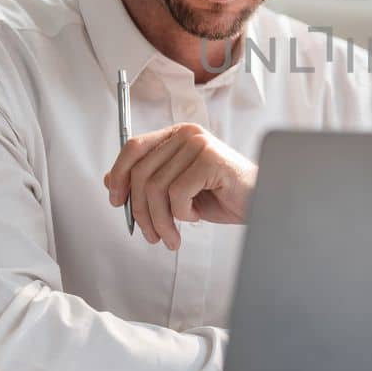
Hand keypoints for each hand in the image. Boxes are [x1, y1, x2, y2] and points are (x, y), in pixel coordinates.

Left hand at [103, 123, 257, 249]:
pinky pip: (178, 193)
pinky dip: (182, 214)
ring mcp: (199, 144)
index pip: (134, 147)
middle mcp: (187, 134)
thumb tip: (111, 182)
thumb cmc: (222, 197)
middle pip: (142, 172)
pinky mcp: (211, 160)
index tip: (117, 201)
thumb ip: (148, 182)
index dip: (120, 175)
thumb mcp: (177, 191)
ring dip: (161, 221)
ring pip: (157, 188)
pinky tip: (195, 217)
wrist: (260, 202)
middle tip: (150, 234)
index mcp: (177, 135)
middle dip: (141, 211)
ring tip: (172, 236)